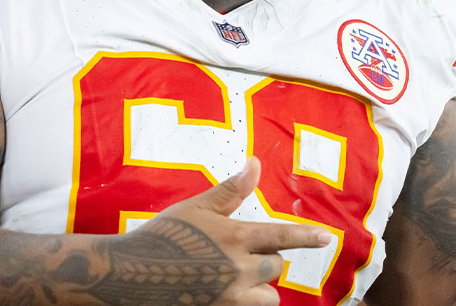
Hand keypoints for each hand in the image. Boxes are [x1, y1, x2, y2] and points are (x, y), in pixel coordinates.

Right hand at [116, 157, 331, 304]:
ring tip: (232, 279)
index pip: (282, 236)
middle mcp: (238, 270)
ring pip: (267, 297)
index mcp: (235, 237)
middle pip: (275, 267)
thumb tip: (255, 163)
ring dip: (258, 288)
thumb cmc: (162, 237)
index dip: (306, 236)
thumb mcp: (196, 208)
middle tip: (235, 254)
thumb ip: (230, 190)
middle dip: (264, 261)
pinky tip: (221, 293)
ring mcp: (230, 298)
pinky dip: (243, 302)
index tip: (327, 238)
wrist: (129, 276)